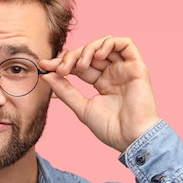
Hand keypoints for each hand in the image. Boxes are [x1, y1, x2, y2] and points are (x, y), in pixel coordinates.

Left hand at [40, 36, 159, 152]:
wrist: (131, 139)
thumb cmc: (110, 128)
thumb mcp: (81, 107)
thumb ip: (64, 90)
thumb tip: (46, 74)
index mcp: (102, 82)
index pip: (79, 65)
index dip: (62, 62)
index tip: (45, 66)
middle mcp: (113, 73)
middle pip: (89, 53)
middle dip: (71, 56)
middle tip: (60, 68)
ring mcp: (124, 69)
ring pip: (104, 45)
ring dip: (88, 49)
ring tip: (79, 66)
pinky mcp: (137, 66)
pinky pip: (125, 43)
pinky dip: (109, 43)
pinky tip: (97, 55)